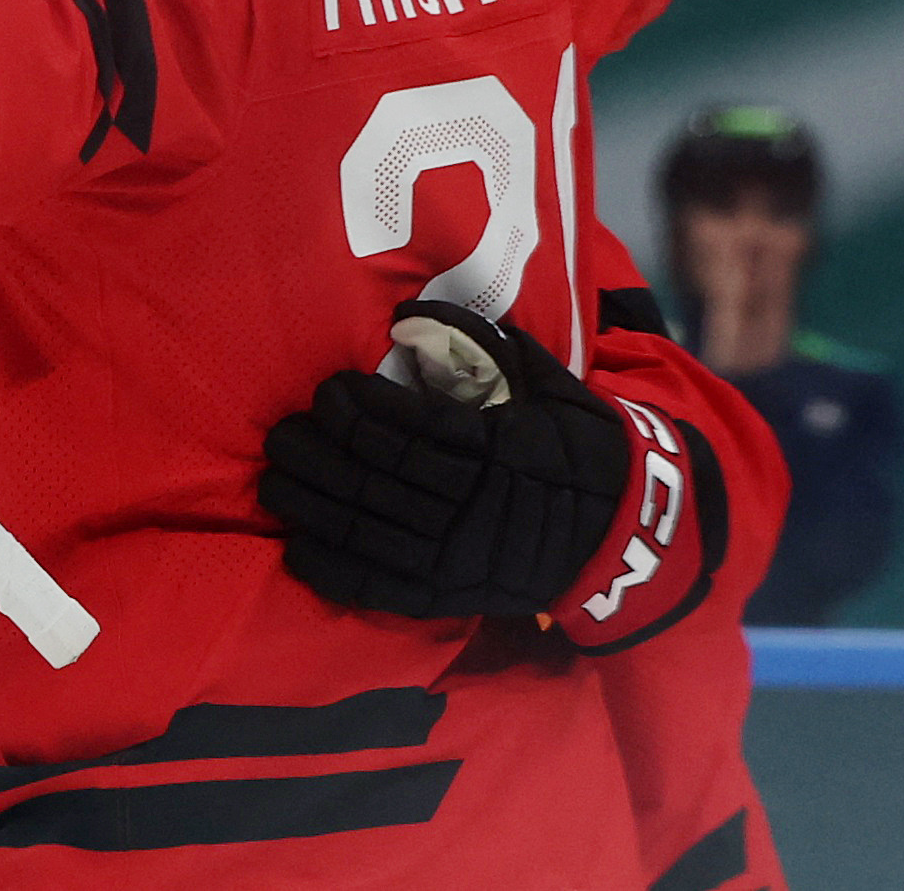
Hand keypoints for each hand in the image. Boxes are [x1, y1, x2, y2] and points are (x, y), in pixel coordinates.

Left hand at [257, 298, 631, 621]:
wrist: (628, 531)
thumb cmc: (581, 448)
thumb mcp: (550, 386)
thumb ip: (490, 346)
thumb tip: (416, 309)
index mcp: (498, 447)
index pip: (412, 426)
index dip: (361, 408)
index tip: (330, 388)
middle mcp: (473, 502)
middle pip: (379, 475)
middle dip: (321, 451)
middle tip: (283, 431)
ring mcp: (460, 555)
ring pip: (372, 527)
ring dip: (314, 504)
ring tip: (274, 480)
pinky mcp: (453, 595)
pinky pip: (387, 588)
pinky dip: (339, 572)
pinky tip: (298, 551)